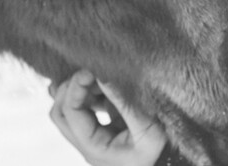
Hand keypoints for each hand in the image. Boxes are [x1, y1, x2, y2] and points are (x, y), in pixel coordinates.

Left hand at [48, 69, 167, 165]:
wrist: (168, 164)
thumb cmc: (160, 152)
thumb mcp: (146, 128)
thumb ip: (123, 102)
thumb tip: (103, 74)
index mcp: (93, 147)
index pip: (70, 112)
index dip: (76, 87)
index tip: (91, 70)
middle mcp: (86, 145)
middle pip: (59, 113)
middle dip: (68, 88)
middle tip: (88, 71)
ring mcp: (92, 137)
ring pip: (68, 111)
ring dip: (78, 90)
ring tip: (97, 75)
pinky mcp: (101, 130)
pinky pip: (84, 109)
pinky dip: (88, 94)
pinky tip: (103, 84)